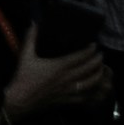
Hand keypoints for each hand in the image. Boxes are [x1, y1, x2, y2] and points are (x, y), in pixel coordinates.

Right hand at [2, 40, 117, 124]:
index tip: (95, 45)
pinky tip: (98, 88)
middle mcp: (67, 79)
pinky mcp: (69, 101)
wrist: (20, 101)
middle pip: (90, 69)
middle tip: (101, 55)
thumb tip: (34, 23)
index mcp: (59, 66)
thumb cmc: (23, 78)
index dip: (90, 50)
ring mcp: (70, 91)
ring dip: (100, 76)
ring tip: (102, 69)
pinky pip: (88, 97)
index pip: (80, 57)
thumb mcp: (25, 55)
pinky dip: (96, 92)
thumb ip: (30, 38)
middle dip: (98, 61)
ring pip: (92, 84)